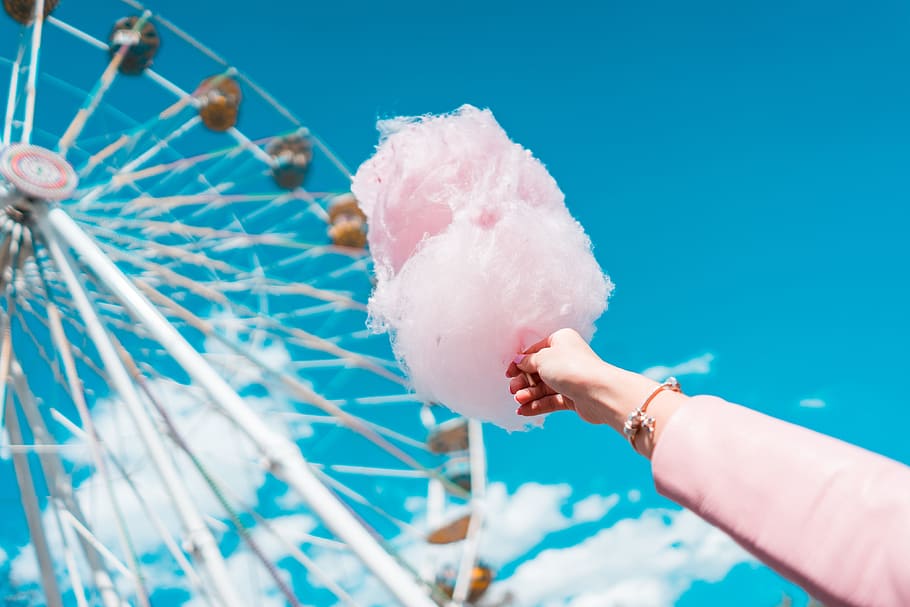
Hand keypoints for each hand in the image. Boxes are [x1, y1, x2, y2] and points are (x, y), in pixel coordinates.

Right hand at [506, 328, 620, 424]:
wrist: (598, 391)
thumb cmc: (571, 368)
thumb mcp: (542, 359)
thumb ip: (528, 361)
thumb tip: (519, 362)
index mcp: (561, 341)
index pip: (535, 351)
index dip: (520, 363)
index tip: (508, 373)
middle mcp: (566, 358)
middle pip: (538, 371)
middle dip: (524, 381)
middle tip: (513, 389)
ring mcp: (570, 379)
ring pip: (543, 387)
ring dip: (529, 394)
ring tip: (519, 401)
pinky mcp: (573, 398)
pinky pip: (550, 400)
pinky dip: (536, 405)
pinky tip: (523, 410)